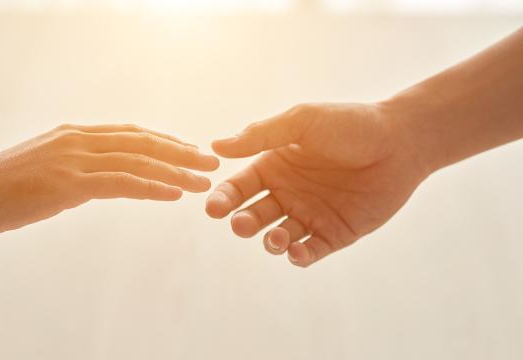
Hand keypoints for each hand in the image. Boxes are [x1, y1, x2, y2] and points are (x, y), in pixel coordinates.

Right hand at [0, 123, 218, 234]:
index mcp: (74, 134)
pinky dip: (153, 187)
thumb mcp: (42, 168)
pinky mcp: (71, 182)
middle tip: (210, 160)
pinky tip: (175, 195)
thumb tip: (92, 182)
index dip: (163, 140)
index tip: (188, 148)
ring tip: (204, 181)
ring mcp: (76, 159)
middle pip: (143, 142)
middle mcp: (80, 140)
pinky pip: (122, 183)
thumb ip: (71, 170)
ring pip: (139, 161)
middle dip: (181, 151)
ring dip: (176, 171)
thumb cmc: (1, 188)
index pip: (130, 133)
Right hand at [206, 103, 428, 267]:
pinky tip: (296, 251)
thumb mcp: (302, 122)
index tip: (213, 208)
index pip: (240, 186)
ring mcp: (311, 214)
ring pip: (278, 237)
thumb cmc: (350, 125)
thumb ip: (261, 135)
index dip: (224, 198)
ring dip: (271, 242)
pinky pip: (310, 251)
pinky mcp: (335, 233)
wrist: (402, 141)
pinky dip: (299, 256)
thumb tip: (217, 146)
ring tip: (276, 238)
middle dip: (243, 222)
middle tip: (241, 224)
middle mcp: (288, 192)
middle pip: (254, 215)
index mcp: (275, 165)